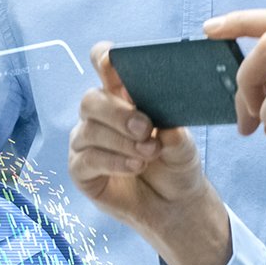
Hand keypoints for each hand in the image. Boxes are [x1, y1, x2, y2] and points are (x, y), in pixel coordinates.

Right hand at [67, 43, 233, 264]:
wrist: (175, 206)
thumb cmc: (176, 165)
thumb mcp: (184, 146)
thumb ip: (174, 133)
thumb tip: (165, 128)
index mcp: (124, 97)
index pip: (105, 67)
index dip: (103, 58)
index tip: (111, 59)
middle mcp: (101, 116)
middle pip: (91, 99)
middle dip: (117, 112)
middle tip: (145, 128)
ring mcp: (87, 142)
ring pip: (89, 130)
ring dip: (121, 141)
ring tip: (149, 154)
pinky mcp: (81, 170)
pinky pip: (87, 159)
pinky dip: (113, 161)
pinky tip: (134, 166)